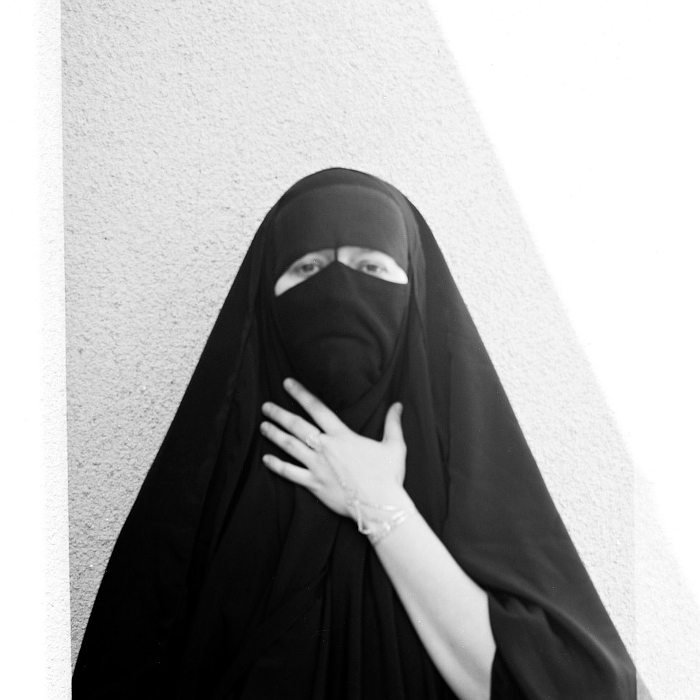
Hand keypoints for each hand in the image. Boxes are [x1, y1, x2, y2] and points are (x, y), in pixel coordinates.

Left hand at [260, 378, 411, 520]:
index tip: (287, 383)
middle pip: (297, 426)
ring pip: (290, 446)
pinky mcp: (314, 484)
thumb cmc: (388, 475)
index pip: (317, 408)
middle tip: (265, 406)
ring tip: (263, 426)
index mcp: (342, 435)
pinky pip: (290, 473)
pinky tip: (265, 460)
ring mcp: (317, 466)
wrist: (380, 505)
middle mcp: (326, 447)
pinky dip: (277, 466)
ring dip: (274, 435)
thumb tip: (398, 405)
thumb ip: (393, 423)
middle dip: (279, 414)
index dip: (301, 394)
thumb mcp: (394, 445)